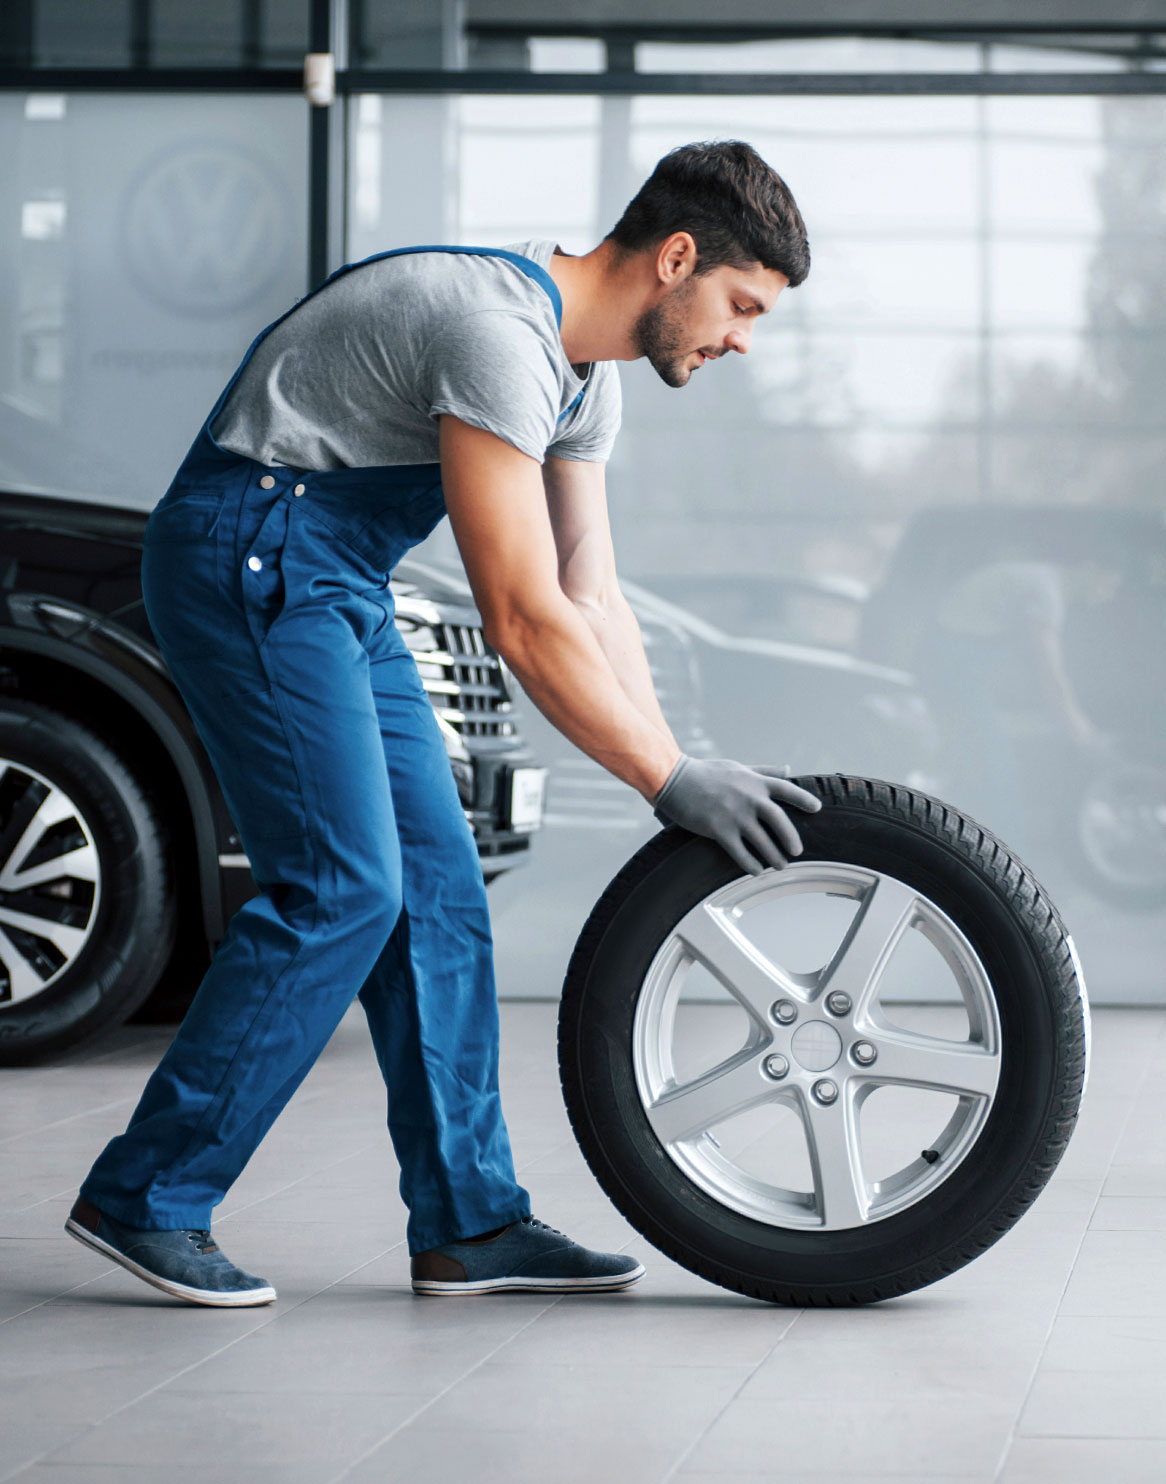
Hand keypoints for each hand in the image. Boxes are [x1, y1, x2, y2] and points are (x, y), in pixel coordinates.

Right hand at [651, 754, 822, 875]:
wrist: (674, 779)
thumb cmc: (706, 773)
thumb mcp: (738, 767)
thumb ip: (764, 770)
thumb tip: (788, 769)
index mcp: (754, 781)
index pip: (786, 788)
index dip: (803, 799)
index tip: (816, 808)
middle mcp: (748, 797)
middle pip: (778, 820)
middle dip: (791, 837)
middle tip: (797, 851)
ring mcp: (734, 814)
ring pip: (762, 840)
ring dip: (773, 856)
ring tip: (780, 866)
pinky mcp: (718, 829)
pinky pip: (740, 852)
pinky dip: (750, 864)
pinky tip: (756, 872)